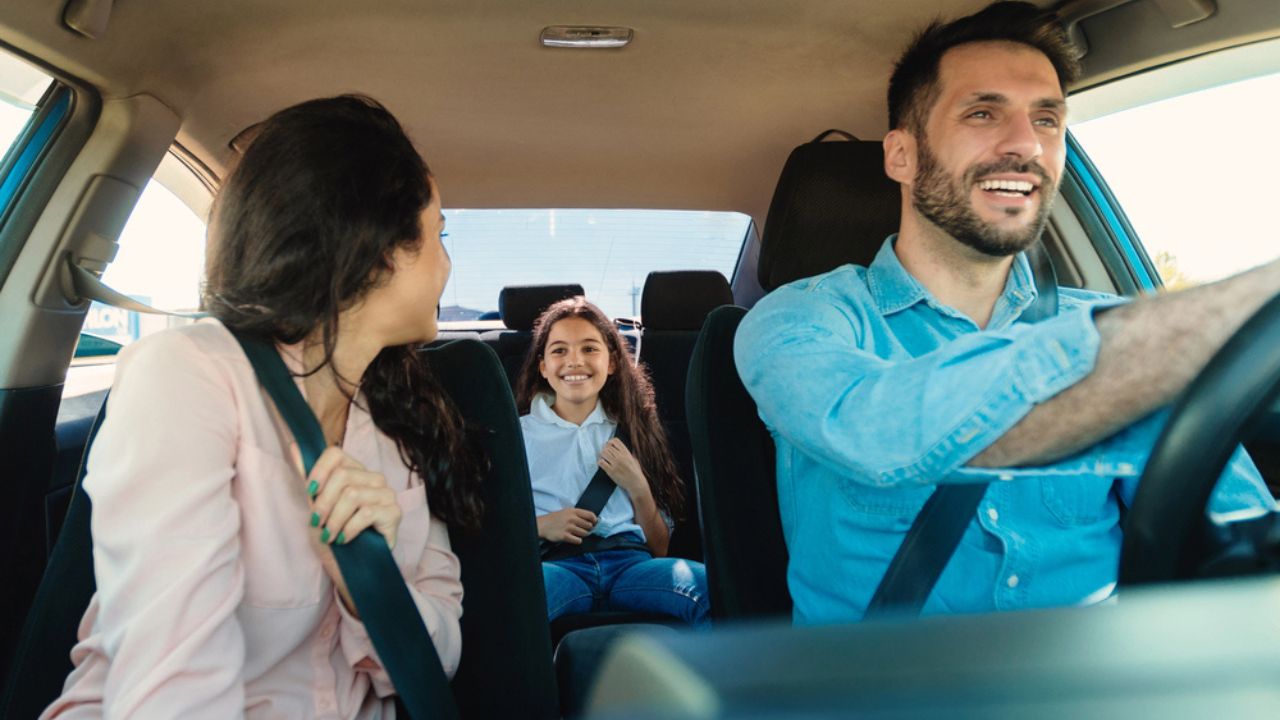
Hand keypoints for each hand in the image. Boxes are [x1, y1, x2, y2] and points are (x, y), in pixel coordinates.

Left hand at [293, 445, 402, 613]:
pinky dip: (349, 529)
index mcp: (355, 472)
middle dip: (324, 502)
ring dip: (335, 519)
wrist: (350, 568)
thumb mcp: (316, 507)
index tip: (309, 492)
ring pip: (353, 494)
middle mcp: (374, 478)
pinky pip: (367, 513)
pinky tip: (344, 539)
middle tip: (317, 522)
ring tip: (330, 535)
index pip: (336, 453)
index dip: (319, 471)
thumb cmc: (334, 536)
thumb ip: (309, 478)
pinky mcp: (394, 513)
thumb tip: (293, 447)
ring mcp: (386, 495)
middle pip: (343, 475)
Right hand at [537, 508, 596, 543]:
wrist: (543, 525)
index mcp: (573, 511)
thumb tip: (592, 520)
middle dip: (588, 529)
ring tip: (576, 533)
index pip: (590, 515)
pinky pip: (578, 540)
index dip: (594, 520)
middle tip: (583, 529)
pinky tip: (573, 538)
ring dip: (582, 535)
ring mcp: (568, 527)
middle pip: (589, 526)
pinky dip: (577, 540)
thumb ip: (578, 514)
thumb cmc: (555, 519)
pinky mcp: (565, 536)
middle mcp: (572, 518)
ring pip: (585, 533)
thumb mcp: (567, 512)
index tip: (594, 523)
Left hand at [598, 438, 647, 497]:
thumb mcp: (634, 459)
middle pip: (607, 446)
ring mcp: (616, 463)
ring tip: (603, 459)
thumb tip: (620, 449)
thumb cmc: (636, 472)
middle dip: (604, 449)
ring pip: (603, 453)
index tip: (609, 446)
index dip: (610, 442)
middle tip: (605, 454)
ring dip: (601, 455)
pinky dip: (600, 462)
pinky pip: (601, 462)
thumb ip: (627, 454)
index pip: (615, 441)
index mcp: (626, 452)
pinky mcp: (611, 471)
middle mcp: (621, 456)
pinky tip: (602, 465)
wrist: (636, 484)